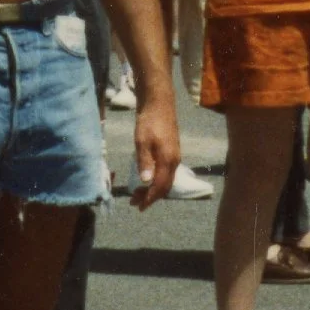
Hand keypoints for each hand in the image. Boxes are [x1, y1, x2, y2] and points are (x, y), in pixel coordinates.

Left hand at [130, 94, 180, 209]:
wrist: (159, 103)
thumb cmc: (149, 121)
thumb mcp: (142, 141)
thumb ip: (145, 162)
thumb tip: (146, 182)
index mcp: (168, 160)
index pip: (160, 187)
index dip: (149, 199)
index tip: (139, 207)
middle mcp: (174, 161)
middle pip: (165, 186)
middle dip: (150, 197)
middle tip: (134, 202)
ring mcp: (174, 156)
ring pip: (166, 180)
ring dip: (153, 189)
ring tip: (138, 192)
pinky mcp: (172, 151)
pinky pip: (166, 172)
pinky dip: (156, 180)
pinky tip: (146, 178)